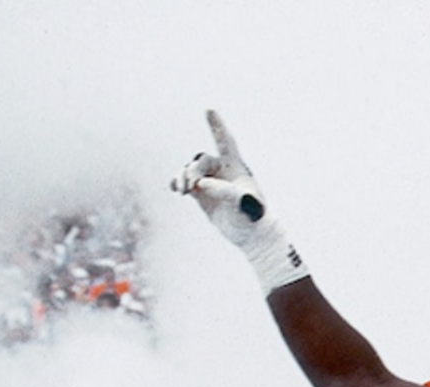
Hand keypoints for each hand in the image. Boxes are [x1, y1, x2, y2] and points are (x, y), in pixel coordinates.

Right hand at [169, 110, 306, 292]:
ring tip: (183, 190)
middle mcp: (222, 171)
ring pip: (190, 171)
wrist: (251, 235)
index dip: (217, 126)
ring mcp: (210, 181)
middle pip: (202, 161)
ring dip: (183, 177)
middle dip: (194, 171)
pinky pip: (184, 182)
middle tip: (192, 185)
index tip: (209, 109)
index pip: (225, 142)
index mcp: (236, 167)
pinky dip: (177, 183)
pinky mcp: (201, 194)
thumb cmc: (253, 217)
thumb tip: (203, 185)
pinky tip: (176, 189)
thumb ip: (225, 192)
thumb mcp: (243, 204)